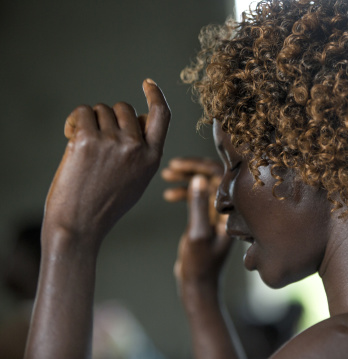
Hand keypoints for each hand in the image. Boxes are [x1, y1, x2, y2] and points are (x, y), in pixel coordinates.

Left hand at [43, 79, 170, 251]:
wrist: (79, 227)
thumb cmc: (105, 205)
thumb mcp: (137, 179)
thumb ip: (142, 150)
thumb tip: (137, 119)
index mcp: (152, 158)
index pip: (161, 115)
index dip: (156, 95)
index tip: (148, 83)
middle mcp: (137, 148)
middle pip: (124, 108)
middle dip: (109, 118)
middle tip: (97, 140)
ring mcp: (113, 143)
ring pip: (101, 110)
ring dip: (90, 123)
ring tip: (83, 149)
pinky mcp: (88, 140)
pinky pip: (82, 113)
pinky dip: (74, 122)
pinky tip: (71, 141)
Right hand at [162, 158, 231, 288]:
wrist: (198, 284)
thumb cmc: (200, 264)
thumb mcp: (197, 234)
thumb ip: (198, 206)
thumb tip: (199, 178)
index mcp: (231, 210)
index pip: (221, 176)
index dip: (200, 166)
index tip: (178, 165)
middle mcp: (228, 208)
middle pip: (213, 176)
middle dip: (192, 169)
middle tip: (171, 167)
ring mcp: (218, 212)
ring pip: (204, 185)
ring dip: (186, 179)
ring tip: (166, 176)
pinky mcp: (208, 218)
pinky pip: (198, 198)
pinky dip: (184, 193)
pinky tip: (168, 195)